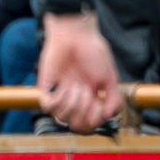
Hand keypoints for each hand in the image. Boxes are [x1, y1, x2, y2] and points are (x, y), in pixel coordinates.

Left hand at [40, 12, 121, 133]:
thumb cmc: (93, 53)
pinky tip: (64, 88)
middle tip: (88, 95)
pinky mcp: (46, 85)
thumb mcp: (109, 77)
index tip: (99, 112)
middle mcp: (73, 98)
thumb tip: (107, 117)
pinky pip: (46, 106)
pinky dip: (58, 100)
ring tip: (77, 89)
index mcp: (89, 98)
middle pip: (73, 124)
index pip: (87, 124)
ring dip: (72, 105)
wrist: (77, 35)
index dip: (93, 124)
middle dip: (82, 114)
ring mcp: (59, 92)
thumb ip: (113, 98)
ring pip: (59, 117)